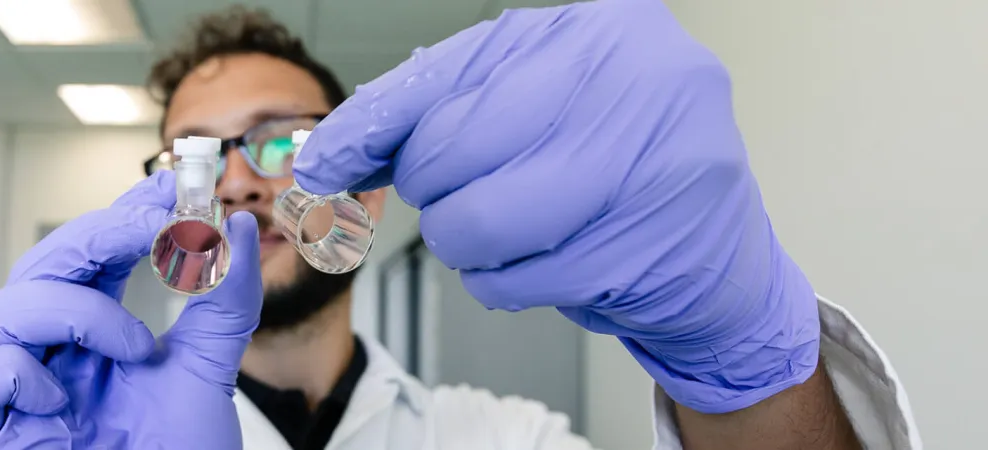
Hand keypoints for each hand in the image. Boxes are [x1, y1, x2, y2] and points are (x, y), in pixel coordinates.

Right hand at [0, 170, 263, 447]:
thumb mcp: (209, 374)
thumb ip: (224, 302)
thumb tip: (242, 228)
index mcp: (95, 339)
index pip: (93, 258)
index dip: (123, 216)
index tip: (170, 186)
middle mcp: (53, 359)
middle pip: (41, 267)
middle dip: (96, 236)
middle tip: (152, 224)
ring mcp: (21, 397)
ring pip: (3, 309)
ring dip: (74, 310)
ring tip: (133, 346)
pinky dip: (15, 376)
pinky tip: (64, 399)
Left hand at [294, 0, 817, 413]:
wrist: (718, 256)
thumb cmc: (616, 169)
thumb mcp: (534, 108)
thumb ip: (440, 115)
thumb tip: (333, 154)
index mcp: (591, 30)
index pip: (441, 78)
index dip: (370, 127)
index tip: (325, 162)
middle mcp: (631, 78)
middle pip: (451, 150)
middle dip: (435, 192)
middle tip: (465, 197)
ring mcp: (650, 163)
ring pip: (478, 222)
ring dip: (467, 245)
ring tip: (510, 231)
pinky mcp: (650, 246)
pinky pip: (517, 280)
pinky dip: (509, 283)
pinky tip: (550, 261)